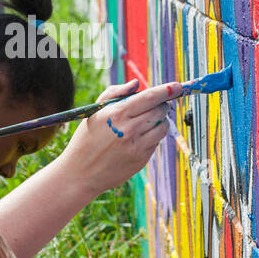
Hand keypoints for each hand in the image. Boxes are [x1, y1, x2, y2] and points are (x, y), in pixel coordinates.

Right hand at [59, 78, 176, 196]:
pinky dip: (152, 136)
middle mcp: (129, 129)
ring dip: (160, 120)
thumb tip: (136, 84)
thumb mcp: (95, 111)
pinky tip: (139, 137)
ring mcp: (137, 146)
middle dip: (162, 105)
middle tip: (156, 105)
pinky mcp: (141, 160)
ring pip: (163, 127)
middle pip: (160, 111)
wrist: (80, 173)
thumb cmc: (86, 138)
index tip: (178, 86)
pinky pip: (156, 142)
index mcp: (117, 114)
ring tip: (147, 121)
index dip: (167, 90)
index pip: (149, 98)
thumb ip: (116, 93)